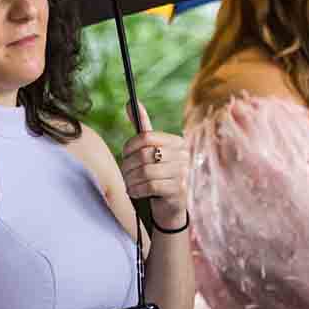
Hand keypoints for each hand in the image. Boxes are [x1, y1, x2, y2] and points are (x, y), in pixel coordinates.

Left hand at [120, 102, 188, 227]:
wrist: (169, 206)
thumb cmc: (158, 174)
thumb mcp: (150, 150)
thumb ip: (142, 127)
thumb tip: (130, 102)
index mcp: (176, 142)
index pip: (146, 137)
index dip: (129, 146)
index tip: (125, 154)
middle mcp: (183, 156)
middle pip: (143, 155)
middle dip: (128, 166)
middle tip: (125, 173)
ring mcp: (183, 174)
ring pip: (145, 172)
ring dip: (131, 179)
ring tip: (129, 183)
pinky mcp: (179, 191)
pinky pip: (150, 186)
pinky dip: (137, 189)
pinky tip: (135, 191)